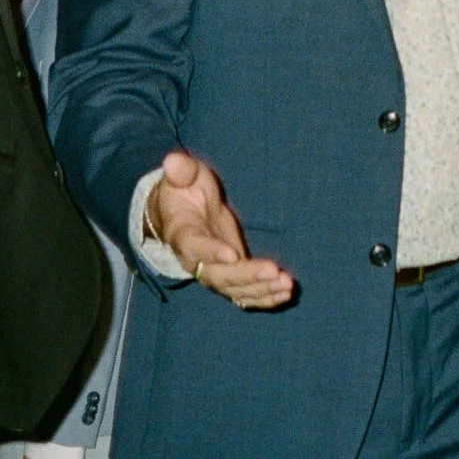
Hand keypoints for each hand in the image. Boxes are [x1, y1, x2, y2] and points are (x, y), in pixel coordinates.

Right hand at [145, 150, 294, 308]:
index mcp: (183, 234)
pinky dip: (263, 297)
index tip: (232, 255)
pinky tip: (284, 294)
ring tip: (286, 285)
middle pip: (218, 276)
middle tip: (273, 271)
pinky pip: (243, 294)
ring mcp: (212, 272)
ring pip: (234, 290)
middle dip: (246, 276)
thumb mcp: (183, 176)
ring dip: (260, 290)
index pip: (195, 247)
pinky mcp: (228, 277)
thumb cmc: (184, 191)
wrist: (180, 215)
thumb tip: (171, 160)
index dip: (211, 252)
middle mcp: (195, 260)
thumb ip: (181, 171)